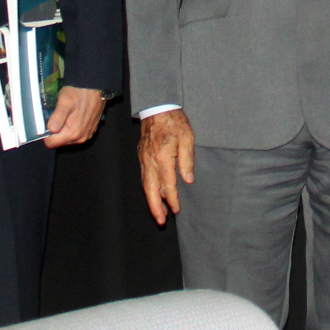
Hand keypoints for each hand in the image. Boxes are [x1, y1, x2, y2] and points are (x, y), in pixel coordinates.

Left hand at [43, 87, 107, 147]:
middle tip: (57, 115)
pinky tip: (74, 115)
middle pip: (59, 141)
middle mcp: (81, 138)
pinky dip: (71, 127)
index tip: (49, 121)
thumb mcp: (64, 101)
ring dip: (63, 129)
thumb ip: (57, 117)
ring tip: (66, 114)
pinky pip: (75, 135)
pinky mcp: (90, 131)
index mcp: (73, 133)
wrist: (95, 86)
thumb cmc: (78, 92)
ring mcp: (87, 135)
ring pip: (66, 138)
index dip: (46, 133)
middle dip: (55, 131)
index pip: (51, 143)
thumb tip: (51, 130)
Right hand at [138, 109, 194, 225]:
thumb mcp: (188, 138)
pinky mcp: (141, 156)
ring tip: (157, 212)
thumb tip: (188, 180)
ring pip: (145, 185)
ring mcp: (144, 159)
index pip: (168, 184)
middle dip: (155, 207)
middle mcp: (150, 161)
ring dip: (151, 200)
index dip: (172, 199)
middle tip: (161, 221)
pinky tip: (153, 193)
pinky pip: (144, 177)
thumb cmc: (175, 122)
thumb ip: (187, 160)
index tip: (177, 210)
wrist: (157, 108)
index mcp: (163, 157)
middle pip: (151, 190)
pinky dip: (148, 188)